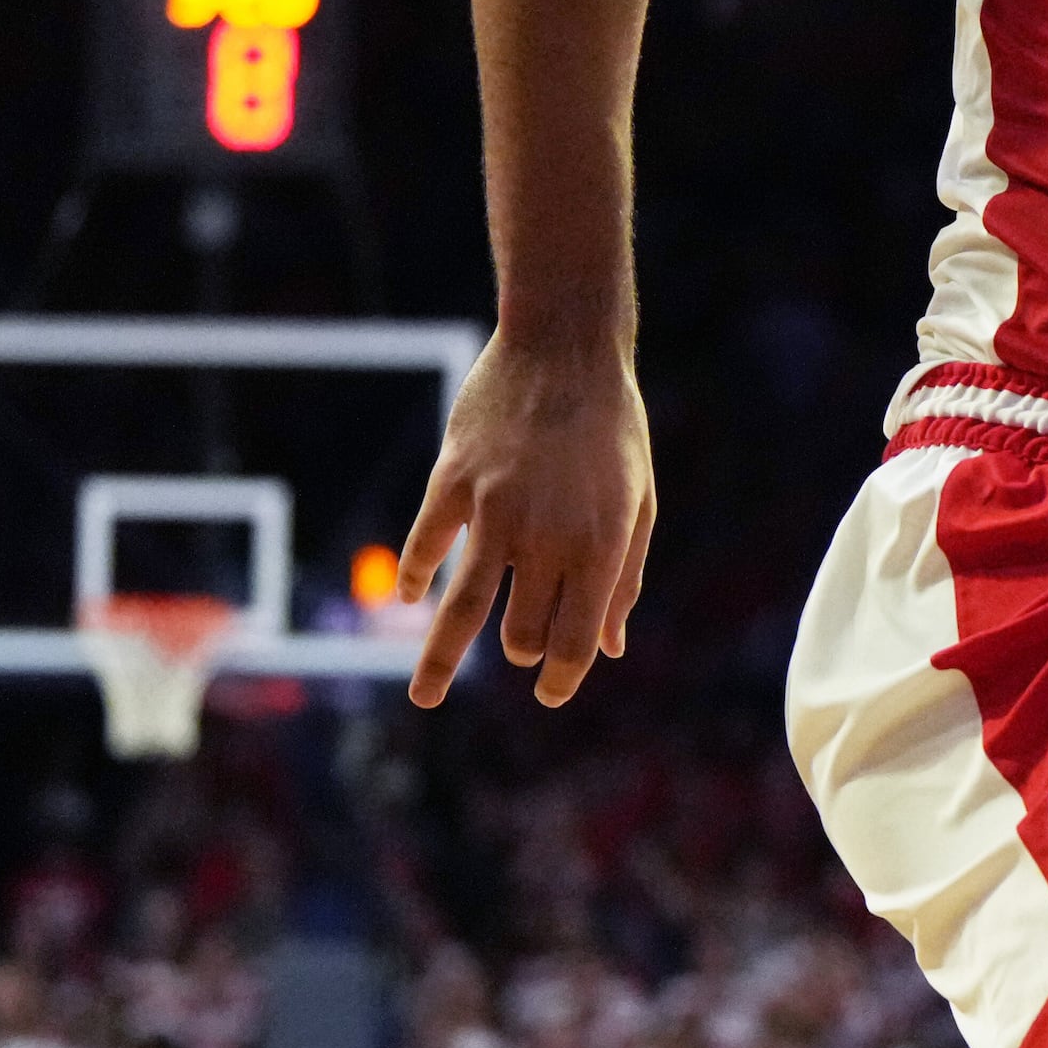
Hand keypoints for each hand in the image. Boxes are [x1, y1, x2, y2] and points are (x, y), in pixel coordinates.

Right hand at [399, 337, 653, 708]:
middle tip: (523, 646)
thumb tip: (607, 650)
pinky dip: (414, 575)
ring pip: (463, 608)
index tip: (551, 694)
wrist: (567, 348)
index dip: (563, 677)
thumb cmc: (613, 430)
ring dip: (440, 661)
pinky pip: (425, 545)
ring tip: (425, 699)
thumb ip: (623, 578)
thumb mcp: (637, 502)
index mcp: (600, 545)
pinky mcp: (452, 480)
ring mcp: (494, 509)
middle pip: (522, 630)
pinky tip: (410, 596)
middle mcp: (547, 536)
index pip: (576, 640)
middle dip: (523, 649)